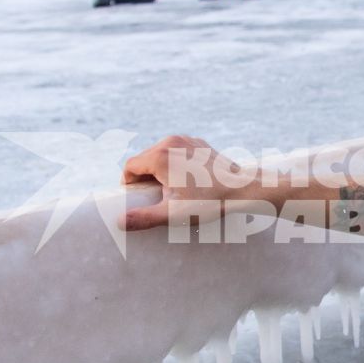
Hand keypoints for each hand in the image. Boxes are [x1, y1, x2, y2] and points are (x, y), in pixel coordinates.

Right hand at [120, 134, 268, 231]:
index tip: (134, 199)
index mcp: (161, 156)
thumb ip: (145, 217)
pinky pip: (176, 151)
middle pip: (144, 158)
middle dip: (143, 177)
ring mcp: (186, 140)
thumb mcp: (174, 214)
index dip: (128, 184)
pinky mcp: (198, 143)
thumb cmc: (209, 202)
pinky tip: (183, 181)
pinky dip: (173, 163)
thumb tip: (119, 222)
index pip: (130, 166)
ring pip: (160, 153)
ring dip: (157, 170)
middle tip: (150, 198)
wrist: (244, 189)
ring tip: (167, 190)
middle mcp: (171, 142)